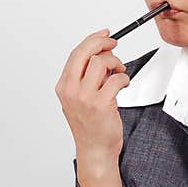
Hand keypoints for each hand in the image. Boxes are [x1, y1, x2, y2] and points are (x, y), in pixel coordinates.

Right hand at [55, 30, 129, 186]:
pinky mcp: (101, 104)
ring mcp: (85, 97)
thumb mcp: (79, 99)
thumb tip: (101, 53)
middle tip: (114, 45)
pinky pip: (116, 79)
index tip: (105, 35)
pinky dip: (124, 78)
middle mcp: (71, 90)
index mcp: (64, 86)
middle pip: (86, 52)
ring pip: (102, 63)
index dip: (92, 40)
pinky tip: (123, 85)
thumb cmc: (90, 126)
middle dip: (103, 43)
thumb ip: (85, 77)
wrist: (95, 150)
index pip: (76, 53)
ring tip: (119, 72)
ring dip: (116, 63)